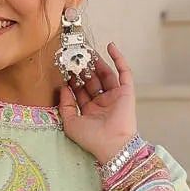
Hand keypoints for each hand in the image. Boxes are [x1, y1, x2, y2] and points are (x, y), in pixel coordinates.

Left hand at [57, 41, 137, 165]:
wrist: (112, 143)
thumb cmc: (92, 138)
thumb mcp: (70, 123)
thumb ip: (65, 105)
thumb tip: (63, 88)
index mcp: (90, 111)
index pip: (80, 91)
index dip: (72, 79)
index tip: (64, 67)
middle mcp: (102, 103)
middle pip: (92, 80)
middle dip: (84, 68)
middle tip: (75, 55)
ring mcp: (115, 96)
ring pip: (106, 74)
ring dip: (97, 62)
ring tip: (88, 50)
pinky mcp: (126, 92)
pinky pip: (124, 72)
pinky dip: (118, 59)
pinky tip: (110, 46)